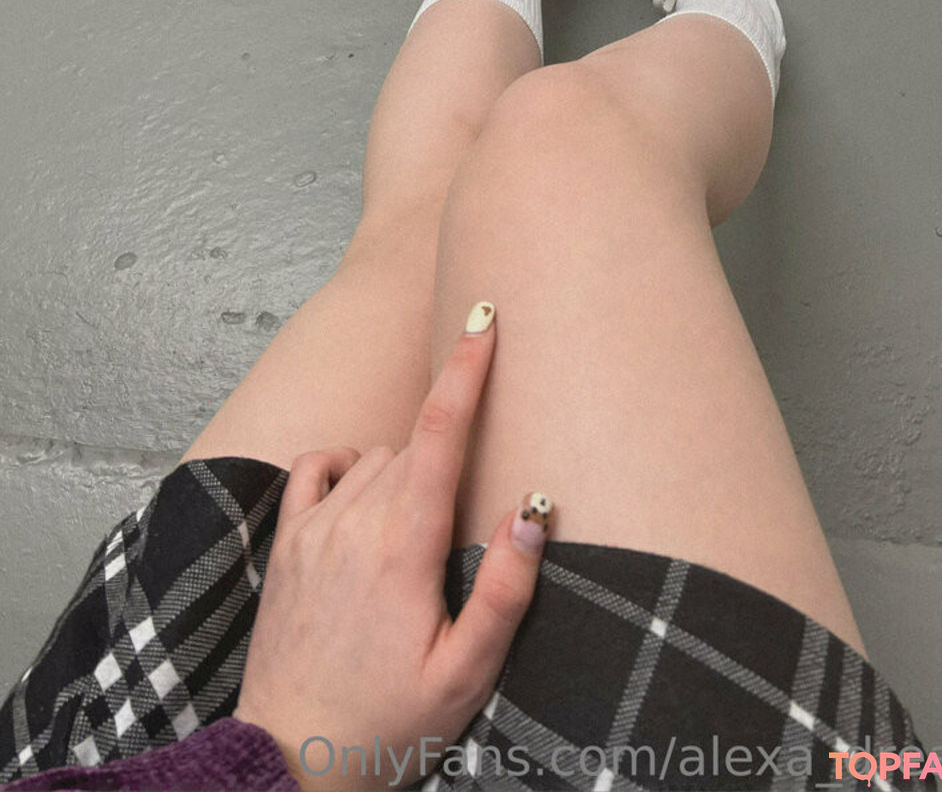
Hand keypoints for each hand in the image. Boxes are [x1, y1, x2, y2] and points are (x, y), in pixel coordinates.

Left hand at [233, 301, 551, 790]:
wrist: (291, 763)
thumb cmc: (389, 723)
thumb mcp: (467, 673)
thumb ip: (505, 589)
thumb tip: (534, 510)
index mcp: (405, 545)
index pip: (441, 430)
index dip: (466, 366)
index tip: (483, 314)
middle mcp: (355, 521)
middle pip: (415, 444)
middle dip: (449, 458)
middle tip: (464, 522)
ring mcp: (314, 529)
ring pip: (377, 458)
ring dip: (408, 473)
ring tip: (422, 541)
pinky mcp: (287, 544)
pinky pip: (318, 467)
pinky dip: (347, 466)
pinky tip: (365, 499)